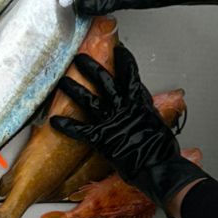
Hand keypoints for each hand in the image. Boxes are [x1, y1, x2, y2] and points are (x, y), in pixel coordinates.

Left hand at [50, 45, 204, 211]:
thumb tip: (144, 99)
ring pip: (89, 100)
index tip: (118, 50)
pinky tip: (55, 121)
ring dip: (74, 89)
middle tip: (80, 58)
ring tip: (63, 81)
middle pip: (105, 82)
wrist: (160, 167)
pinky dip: (67, 126)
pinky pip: (80, 131)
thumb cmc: (162, 150)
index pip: (131, 75)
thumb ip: (147, 108)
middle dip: (91, 67)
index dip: (124, 61)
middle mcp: (124, 109)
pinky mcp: (102, 140)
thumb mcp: (158, 122)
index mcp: (139, 103)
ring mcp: (112, 123)